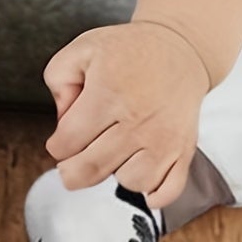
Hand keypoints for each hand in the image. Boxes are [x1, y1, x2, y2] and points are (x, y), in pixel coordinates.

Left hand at [41, 20, 210, 209]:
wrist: (179, 48)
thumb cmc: (129, 51)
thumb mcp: (82, 48)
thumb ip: (58, 80)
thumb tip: (62, 122)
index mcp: (108, 93)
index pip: (68, 142)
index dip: (57, 146)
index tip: (62, 141)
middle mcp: (137, 120)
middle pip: (91, 169)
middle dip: (72, 172)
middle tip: (72, 162)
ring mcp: (163, 138)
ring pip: (129, 182)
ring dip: (115, 174)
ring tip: (115, 152)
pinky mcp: (184, 150)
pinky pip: (166, 191)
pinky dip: (153, 193)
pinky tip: (141, 172)